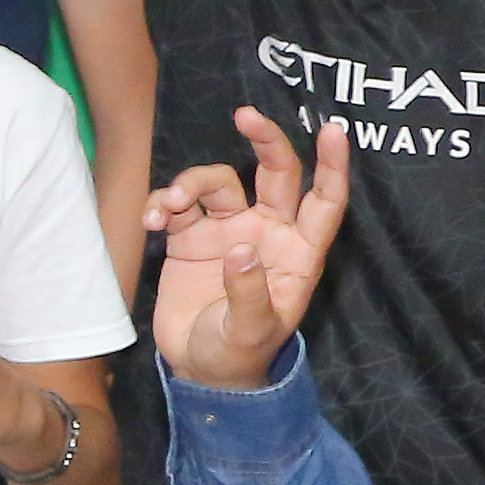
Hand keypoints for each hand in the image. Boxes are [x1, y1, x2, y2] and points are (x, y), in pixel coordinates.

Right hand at [143, 108, 354, 389]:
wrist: (198, 369)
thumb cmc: (238, 353)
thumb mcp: (249, 332)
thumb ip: (249, 292)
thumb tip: (242, 249)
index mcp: (298, 253)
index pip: (324, 201)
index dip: (333, 166)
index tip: (334, 129)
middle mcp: (268, 232)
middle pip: (274, 173)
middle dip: (264, 140)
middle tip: (245, 115)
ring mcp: (229, 230)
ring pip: (218, 183)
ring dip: (191, 183)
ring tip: (168, 207)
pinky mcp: (191, 237)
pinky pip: (179, 205)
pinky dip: (162, 204)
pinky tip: (150, 221)